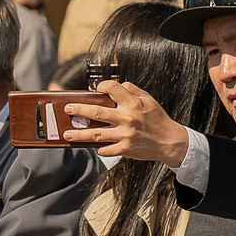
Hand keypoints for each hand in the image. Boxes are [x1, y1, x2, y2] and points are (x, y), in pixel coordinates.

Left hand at [60, 80, 190, 167]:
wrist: (169, 141)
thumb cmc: (157, 119)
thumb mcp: (148, 99)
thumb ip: (132, 90)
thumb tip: (115, 85)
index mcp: (132, 104)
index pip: (112, 88)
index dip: (102, 86)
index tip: (96, 89)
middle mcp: (126, 119)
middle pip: (96, 113)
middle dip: (79, 110)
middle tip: (67, 109)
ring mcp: (124, 135)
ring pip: (95, 134)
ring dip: (79, 134)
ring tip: (67, 133)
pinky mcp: (124, 149)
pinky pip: (105, 150)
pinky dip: (97, 148)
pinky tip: (92, 146)